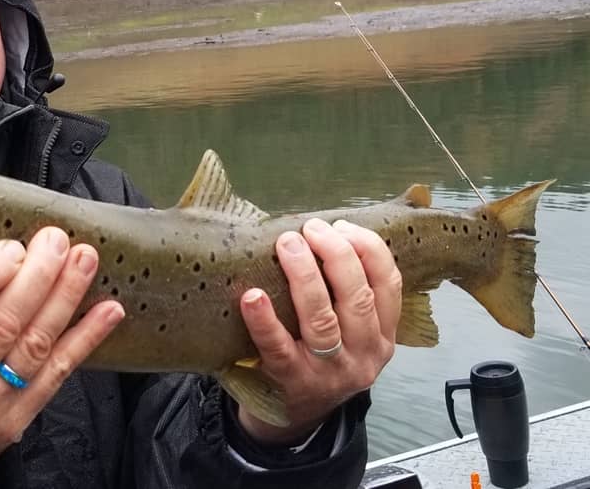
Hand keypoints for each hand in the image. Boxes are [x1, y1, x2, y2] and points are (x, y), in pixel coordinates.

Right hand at [0, 227, 124, 488]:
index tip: (11, 248)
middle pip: (1, 326)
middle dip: (37, 277)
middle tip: (56, 241)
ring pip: (34, 349)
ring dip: (65, 299)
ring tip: (84, 261)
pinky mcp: (12, 424)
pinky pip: (56, 376)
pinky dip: (84, 339)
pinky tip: (106, 312)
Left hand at [237, 218, 401, 443]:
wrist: (296, 416)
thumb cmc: (320, 358)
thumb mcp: (351, 335)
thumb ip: (348, 295)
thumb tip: (323, 232)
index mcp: (383, 336)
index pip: (389, 284)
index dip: (368, 249)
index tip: (342, 225)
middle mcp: (363, 355)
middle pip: (357, 297)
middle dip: (335, 254)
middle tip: (311, 229)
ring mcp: (329, 372)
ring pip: (322, 319)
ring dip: (304, 276)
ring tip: (288, 245)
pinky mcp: (292, 383)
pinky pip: (278, 347)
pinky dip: (264, 320)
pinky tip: (252, 297)